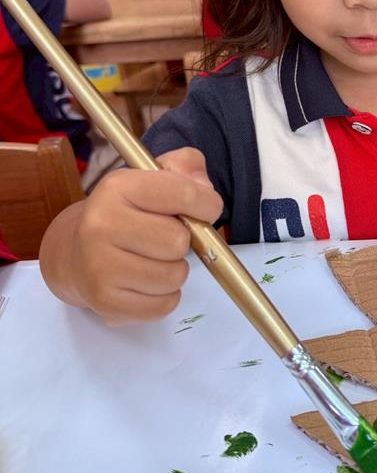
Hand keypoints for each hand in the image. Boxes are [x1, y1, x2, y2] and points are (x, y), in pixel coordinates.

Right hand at [45, 147, 222, 324]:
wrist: (74, 255)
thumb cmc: (126, 213)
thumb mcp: (152, 178)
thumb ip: (185, 167)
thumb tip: (204, 188)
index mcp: (117, 187)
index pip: (184, 193)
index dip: (207, 204)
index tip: (206, 209)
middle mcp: (101, 225)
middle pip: (179, 241)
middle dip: (184, 241)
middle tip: (165, 238)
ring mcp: (99, 266)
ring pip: (174, 276)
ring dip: (175, 270)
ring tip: (154, 260)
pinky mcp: (105, 302)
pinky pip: (164, 305)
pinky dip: (165, 296)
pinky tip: (146, 282)